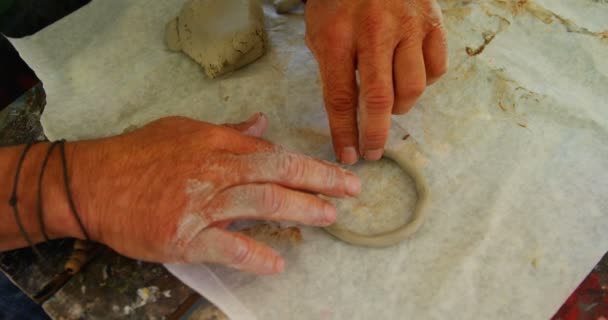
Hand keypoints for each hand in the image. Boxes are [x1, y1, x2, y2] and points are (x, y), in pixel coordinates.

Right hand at [69, 114, 360, 273]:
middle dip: (320, 181)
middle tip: (351, 190)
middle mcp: (215, 170)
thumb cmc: (137, 155)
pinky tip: (277, 265)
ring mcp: (201, 204)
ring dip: (301, 210)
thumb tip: (262, 123)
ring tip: (329, 217)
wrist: (91, 183)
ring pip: (262, 203)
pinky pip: (228, 247)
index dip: (309, 164)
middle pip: (278, 173)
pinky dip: (255, 256)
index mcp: (216, 144)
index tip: (336, 172)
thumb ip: (227, 130)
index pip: (274, 152)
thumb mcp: (183, 130)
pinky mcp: (185, 236)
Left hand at [305, 0, 447, 163]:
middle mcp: (373, 32)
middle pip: (378, 99)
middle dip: (375, 134)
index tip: (348, 155)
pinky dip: (426, 82)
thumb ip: (332, 70)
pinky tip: (410, 77)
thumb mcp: (320, 31)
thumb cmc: (339, 0)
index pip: (340, 98)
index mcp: (336, 36)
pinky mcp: (432, 21)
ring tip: (391, 106)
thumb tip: (348, 116)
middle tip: (373, 151)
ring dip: (401, 107)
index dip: (344, 133)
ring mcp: (407, 25)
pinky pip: (436, 68)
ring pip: (413, 88)